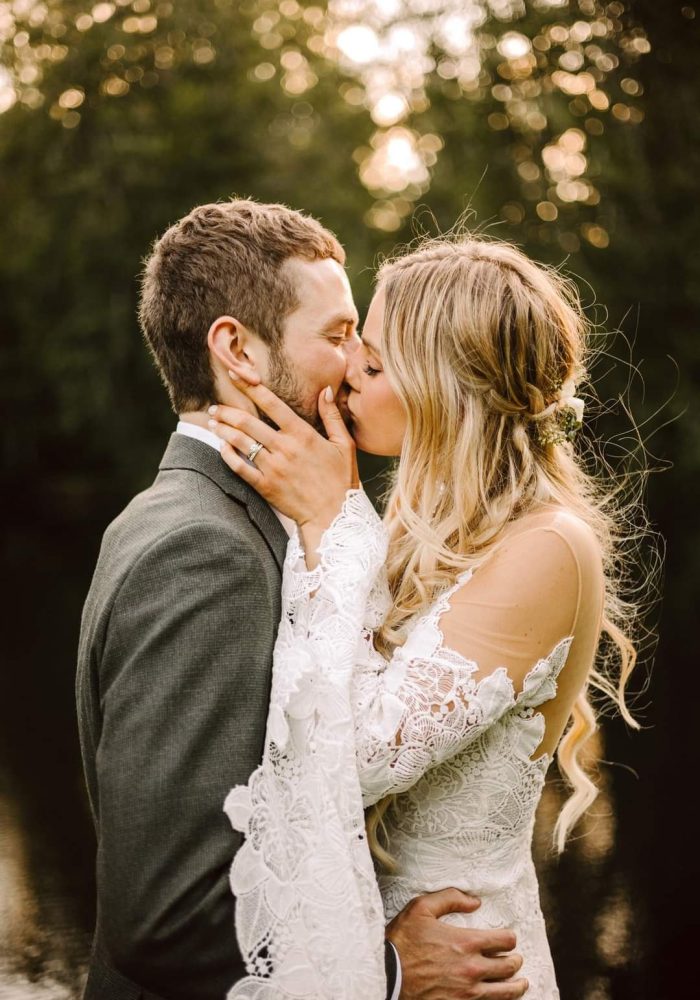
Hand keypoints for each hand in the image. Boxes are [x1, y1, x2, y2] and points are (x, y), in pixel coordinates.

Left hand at [209, 374, 358, 536]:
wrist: (334, 516)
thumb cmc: (340, 480)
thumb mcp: (344, 445)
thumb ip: (332, 416)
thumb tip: (324, 390)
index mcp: (303, 434)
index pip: (272, 404)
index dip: (251, 387)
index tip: (235, 375)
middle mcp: (285, 448)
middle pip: (248, 422)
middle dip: (227, 411)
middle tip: (215, 406)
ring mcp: (273, 468)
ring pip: (241, 442)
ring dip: (223, 430)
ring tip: (213, 422)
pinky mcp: (265, 486)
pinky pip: (240, 467)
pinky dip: (228, 455)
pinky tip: (222, 447)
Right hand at [387, 889, 527, 999]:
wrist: (388, 976)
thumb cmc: (403, 941)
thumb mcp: (421, 908)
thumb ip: (450, 898)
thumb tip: (475, 901)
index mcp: (466, 942)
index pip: (505, 940)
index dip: (510, 937)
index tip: (508, 938)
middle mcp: (472, 968)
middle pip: (508, 966)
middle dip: (515, 961)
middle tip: (516, 959)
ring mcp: (468, 992)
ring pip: (505, 992)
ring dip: (516, 986)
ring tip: (521, 984)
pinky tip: (498, 998)